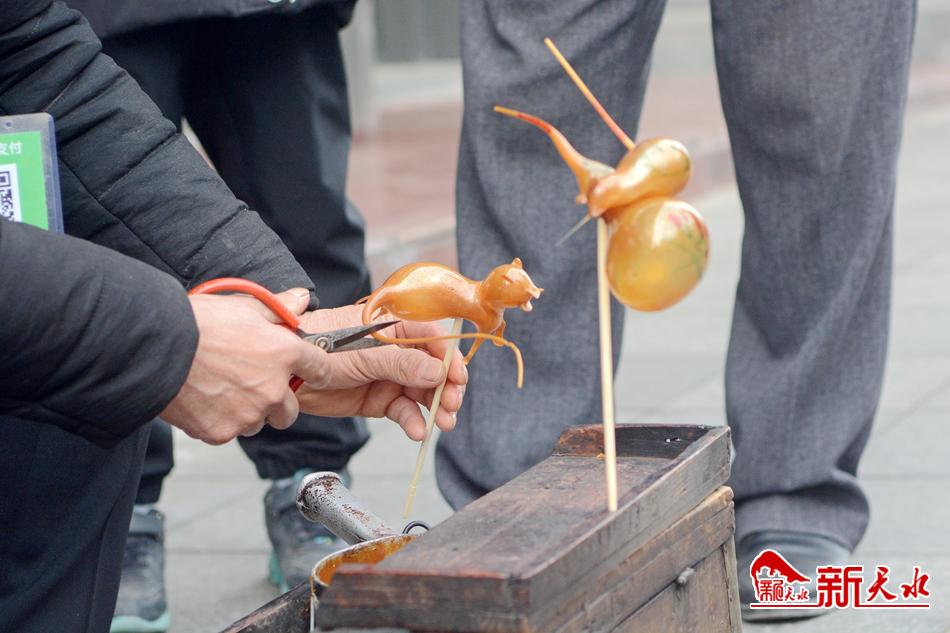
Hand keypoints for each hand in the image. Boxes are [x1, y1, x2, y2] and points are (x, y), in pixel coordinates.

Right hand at [160, 289, 329, 443]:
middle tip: (253, 384)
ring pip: (258, 423)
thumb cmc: (198, 324)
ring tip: (221, 389)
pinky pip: (228, 431)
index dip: (316, 370)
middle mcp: (272, 389)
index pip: (320, 369)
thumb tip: (302, 299)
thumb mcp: (243, 305)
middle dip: (277, 401)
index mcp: (284, 354)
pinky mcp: (222, 432)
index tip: (311, 372)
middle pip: (289, 411)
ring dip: (248, 413)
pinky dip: (220, 420)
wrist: (154, 349)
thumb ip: (278, 308)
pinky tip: (204, 398)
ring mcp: (248, 415)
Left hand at [294, 305, 467, 440]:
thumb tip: (438, 371)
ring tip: (443, 423)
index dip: (449, 358)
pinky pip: (404, 410)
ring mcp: (388, 375)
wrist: (284, 372)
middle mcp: (396, 350)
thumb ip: (400, 362)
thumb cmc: (317, 346)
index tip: (458, 378)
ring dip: (435, 407)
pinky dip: (413, 420)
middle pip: (434, 368)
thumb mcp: (362, 353)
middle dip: (446, 388)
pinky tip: (417, 430)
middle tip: (451, 405)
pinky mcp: (378, 399)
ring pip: (423, 392)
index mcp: (394, 326)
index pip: (433, 338)